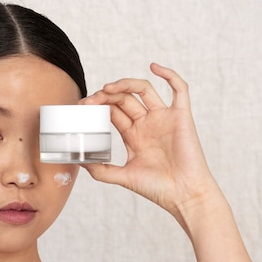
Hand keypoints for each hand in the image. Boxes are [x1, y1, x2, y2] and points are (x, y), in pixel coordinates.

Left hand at [82, 63, 219, 216]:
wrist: (182, 194)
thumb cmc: (156, 188)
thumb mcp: (122, 177)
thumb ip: (100, 170)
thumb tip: (79, 160)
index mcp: (134, 135)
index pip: (113, 111)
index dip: (98, 106)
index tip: (82, 107)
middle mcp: (147, 124)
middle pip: (124, 99)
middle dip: (106, 96)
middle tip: (91, 100)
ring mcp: (164, 118)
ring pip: (144, 90)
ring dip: (125, 84)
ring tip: (108, 88)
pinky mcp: (181, 116)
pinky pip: (179, 89)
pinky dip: (169, 74)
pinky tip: (154, 67)